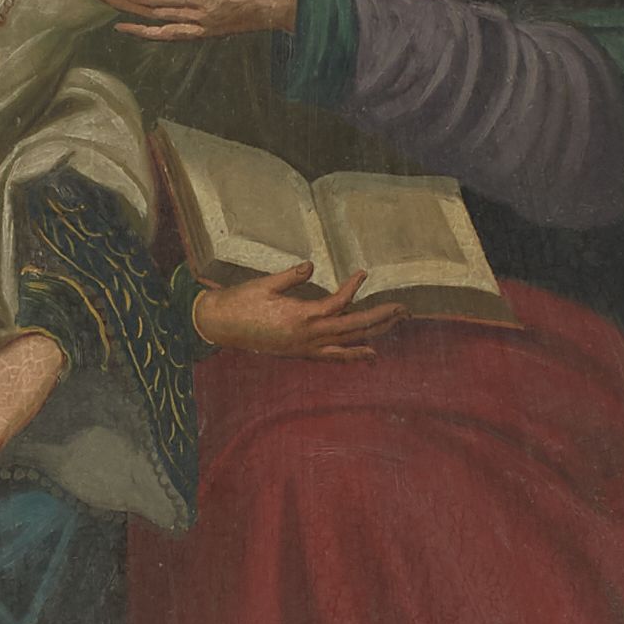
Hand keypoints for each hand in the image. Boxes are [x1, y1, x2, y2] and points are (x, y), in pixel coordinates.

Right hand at [189, 268, 406, 361]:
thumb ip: (291, 277)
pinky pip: (333, 357)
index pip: (338, 304)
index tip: (364, 273)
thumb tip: (312, 267)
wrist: (218, 326)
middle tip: (404, 309)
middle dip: (381, 318)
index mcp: (300, 318)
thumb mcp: (265, 284)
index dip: (353, 289)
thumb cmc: (240, 302)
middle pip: (353, 328)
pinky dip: (352, 355)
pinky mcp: (299, 353)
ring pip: (348, 345)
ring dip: (374, 335)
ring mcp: (304, 348)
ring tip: (395, 326)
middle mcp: (307, 337)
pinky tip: (368, 353)